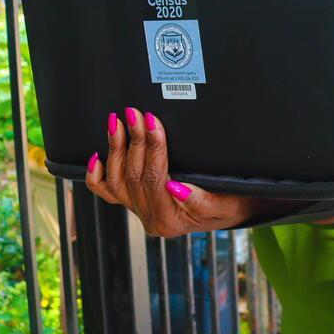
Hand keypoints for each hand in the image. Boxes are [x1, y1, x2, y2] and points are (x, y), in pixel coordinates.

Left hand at [85, 107, 254, 236]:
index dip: (152, 147)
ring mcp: (140, 211)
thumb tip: (176, 188)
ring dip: (116, 148)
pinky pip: (108, 192)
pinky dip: (97, 176)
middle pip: (134, 176)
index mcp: (171, 220)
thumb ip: (202, 200)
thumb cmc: (234, 202)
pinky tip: (97, 157)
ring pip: (117, 180)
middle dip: (134, 140)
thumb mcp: (227, 202)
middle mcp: (151, 219)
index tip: (152, 121)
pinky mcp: (135, 203)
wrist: (236, 208)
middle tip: (134, 113)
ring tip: (117, 122)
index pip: (155, 178)